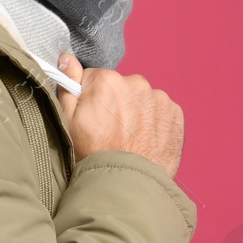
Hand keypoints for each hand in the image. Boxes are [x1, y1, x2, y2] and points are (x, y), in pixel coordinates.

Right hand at [55, 53, 184, 177]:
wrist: (129, 184)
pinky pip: (160, 110)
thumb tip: (67, 58)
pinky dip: (154, 122)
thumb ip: (68, 85)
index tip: (92, 119)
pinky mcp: (175, 113)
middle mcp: (136, 83)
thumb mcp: (69, 121)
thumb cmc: (95, 155)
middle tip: (110, 132)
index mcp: (106, 80)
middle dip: (114, 104)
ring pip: (141, 99)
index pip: (93, 80)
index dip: (90, 100)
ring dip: (136, 113)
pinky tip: (144, 140)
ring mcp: (159, 98)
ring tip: (128, 139)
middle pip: (119, 88)